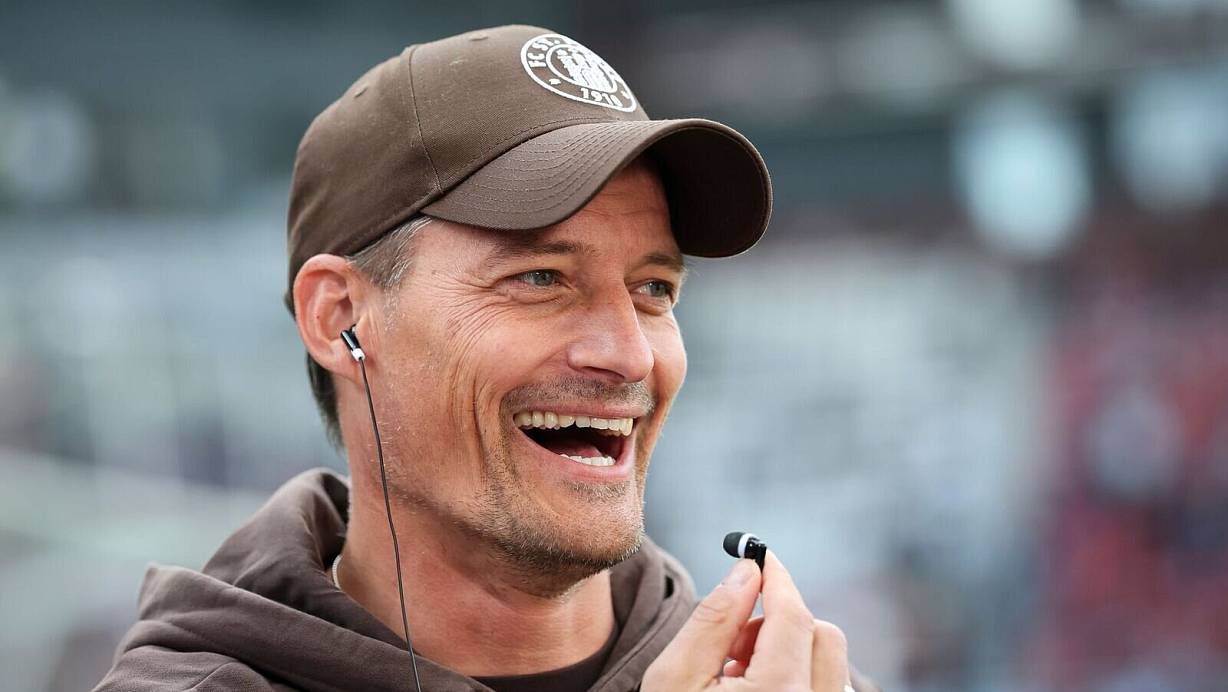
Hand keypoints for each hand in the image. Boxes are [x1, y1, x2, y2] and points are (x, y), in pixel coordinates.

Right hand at [643, 551, 851, 690]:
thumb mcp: (674, 679)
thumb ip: (714, 619)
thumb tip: (747, 570)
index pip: (794, 615)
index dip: (777, 578)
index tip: (760, 556)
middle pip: (822, 635)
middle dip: (780, 623)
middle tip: (732, 646)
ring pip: (830, 666)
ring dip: (789, 656)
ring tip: (736, 684)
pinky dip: (798, 682)